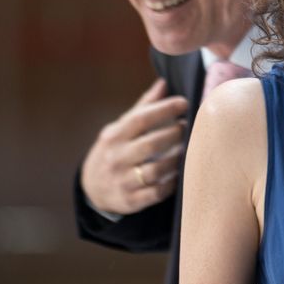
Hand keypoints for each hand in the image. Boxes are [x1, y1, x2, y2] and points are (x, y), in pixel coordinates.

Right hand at [81, 78, 189, 215]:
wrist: (92, 188)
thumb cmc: (115, 150)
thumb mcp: (121, 128)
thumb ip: (144, 107)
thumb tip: (164, 83)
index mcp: (114, 136)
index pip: (140, 119)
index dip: (164, 109)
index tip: (184, 102)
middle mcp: (116, 158)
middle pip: (150, 145)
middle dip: (174, 134)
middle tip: (190, 126)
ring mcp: (122, 181)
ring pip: (155, 170)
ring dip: (177, 159)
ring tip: (190, 149)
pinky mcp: (131, 201)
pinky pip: (157, 193)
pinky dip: (172, 183)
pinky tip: (182, 173)